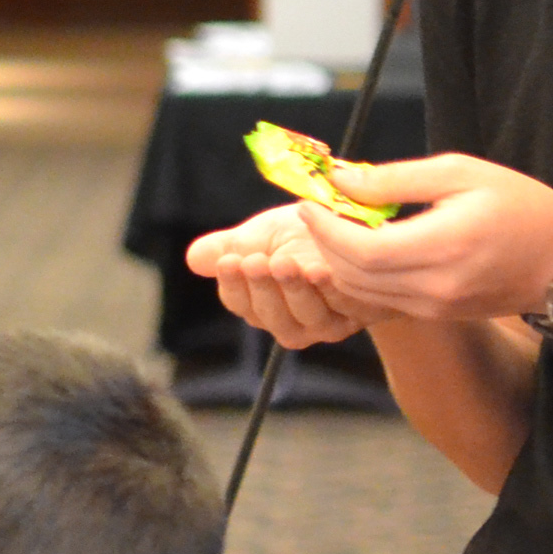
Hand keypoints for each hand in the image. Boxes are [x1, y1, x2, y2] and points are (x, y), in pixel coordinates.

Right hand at [187, 206, 368, 349]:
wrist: (356, 230)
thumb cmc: (302, 233)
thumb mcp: (260, 235)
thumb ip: (228, 247)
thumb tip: (193, 259)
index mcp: (259, 303)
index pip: (239, 302)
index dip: (233, 284)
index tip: (230, 260)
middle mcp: (291, 321)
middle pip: (270, 317)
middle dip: (261, 289)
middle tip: (255, 261)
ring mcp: (326, 323)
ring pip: (306, 318)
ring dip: (294, 290)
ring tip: (286, 263)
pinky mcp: (359, 313)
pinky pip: (344, 307)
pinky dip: (331, 290)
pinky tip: (320, 269)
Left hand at [288, 154, 552, 327]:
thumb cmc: (520, 205)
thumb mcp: (461, 173)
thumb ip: (396, 179)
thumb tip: (341, 178)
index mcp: (444, 246)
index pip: (361, 250)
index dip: (325, 228)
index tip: (310, 201)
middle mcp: (436, 287)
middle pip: (353, 274)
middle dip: (323, 243)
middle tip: (317, 210)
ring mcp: (435, 307)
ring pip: (362, 292)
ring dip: (338, 261)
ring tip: (337, 225)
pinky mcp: (437, 315)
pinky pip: (383, 299)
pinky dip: (361, 275)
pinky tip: (364, 246)